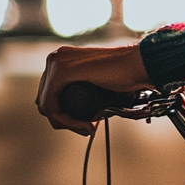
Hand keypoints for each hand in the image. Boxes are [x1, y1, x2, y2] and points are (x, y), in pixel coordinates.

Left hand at [36, 44, 152, 135]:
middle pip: (46, 100)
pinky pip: (51, 106)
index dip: (64, 115)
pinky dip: (65, 121)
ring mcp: (56, 62)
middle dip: (64, 120)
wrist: (138, 64)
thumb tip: (78, 110)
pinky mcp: (61, 72)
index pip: (49, 94)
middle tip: (87, 127)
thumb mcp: (95, 80)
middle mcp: (55, 57)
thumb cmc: (124, 73)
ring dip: (66, 123)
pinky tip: (84, 124)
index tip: (85, 124)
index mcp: (61, 58)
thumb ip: (84, 87)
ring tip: (88, 127)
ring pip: (46, 105)